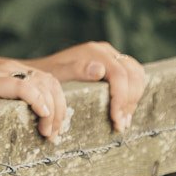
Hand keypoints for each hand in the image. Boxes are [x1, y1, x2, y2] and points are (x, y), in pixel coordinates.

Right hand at [0, 63, 70, 139]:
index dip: (61, 106)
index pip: (50, 83)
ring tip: (46, 131)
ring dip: (51, 110)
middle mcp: (9, 69)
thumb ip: (15, 108)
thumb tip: (43, 128)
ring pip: (41, 85)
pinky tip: (41, 114)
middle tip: (53, 135)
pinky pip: (22, 87)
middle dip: (59, 111)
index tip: (57, 130)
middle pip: (51, 83)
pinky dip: (37, 100)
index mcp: (13, 73)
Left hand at [30, 41, 146, 131]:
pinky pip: (133, 77)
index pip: (120, 74)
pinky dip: (133, 94)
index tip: (116, 119)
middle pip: (132, 75)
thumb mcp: (56, 74)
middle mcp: (105, 51)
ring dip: (133, 99)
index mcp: (94, 52)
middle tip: (121, 124)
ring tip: (123, 121)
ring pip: (137, 75)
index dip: (122, 98)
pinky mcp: (114, 64)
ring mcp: (111, 56)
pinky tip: (124, 111)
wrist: (39, 72)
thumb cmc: (45, 76)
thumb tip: (100, 70)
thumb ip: (76, 70)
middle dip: (129, 102)